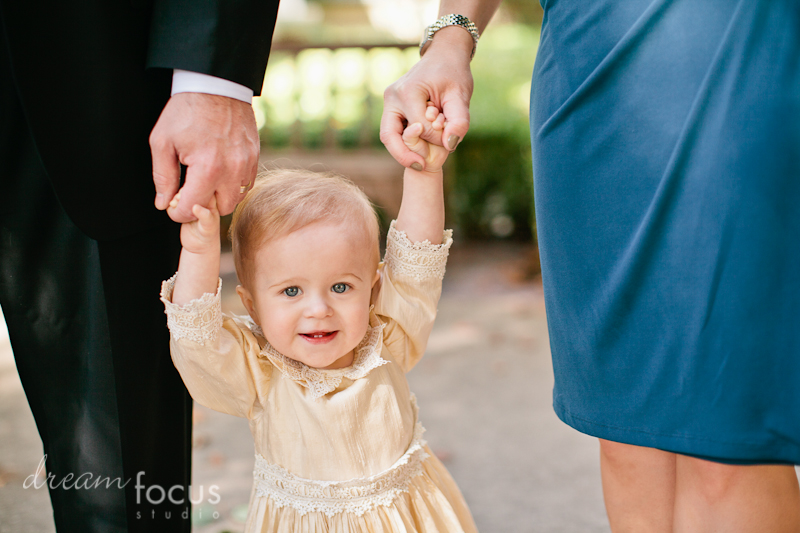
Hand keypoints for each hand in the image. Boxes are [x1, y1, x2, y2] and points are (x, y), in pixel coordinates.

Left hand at [150, 93, 258, 221]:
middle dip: (201, 206)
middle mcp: (232, 170)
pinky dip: (232, 185)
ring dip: (218, 196)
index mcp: (208, 168)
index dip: (177, 212)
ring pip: (235, 199)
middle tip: (189, 191)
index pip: (192, 209)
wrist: (215, 86)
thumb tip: (163, 203)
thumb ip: (163, 177)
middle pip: (218, 211)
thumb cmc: (186, 111)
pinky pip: (246, 184)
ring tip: (204, 181)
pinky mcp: (254, 158)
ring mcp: (246, 165)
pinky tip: (219, 171)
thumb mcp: (163, 142)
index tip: (172, 203)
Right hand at [169, 194, 219, 254]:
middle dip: (182, 192)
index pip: (203, 187)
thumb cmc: (208, 235)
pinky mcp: (181, 209)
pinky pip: (173, 202)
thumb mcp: (208, 227)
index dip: (193, 188)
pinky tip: (173, 209)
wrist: (198, 245)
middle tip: (177, 199)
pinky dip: (171, 205)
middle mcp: (201, 199)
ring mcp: (190, 204)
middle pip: (189, 188)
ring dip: (175, 198)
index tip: (186, 196)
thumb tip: (196, 206)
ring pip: (180, 194)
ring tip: (174, 205)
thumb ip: (205, 216)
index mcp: (211, 200)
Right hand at [381, 27, 473, 170]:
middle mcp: (392, 96)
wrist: (444, 55)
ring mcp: (389, 101)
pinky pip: (393, 130)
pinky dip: (403, 142)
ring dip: (401, 151)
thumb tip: (450, 144)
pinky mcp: (392, 106)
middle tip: (421, 167)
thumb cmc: (454, 73)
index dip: (436, 138)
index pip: (420, 128)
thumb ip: (459, 120)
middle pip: (389, 135)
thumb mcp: (461, 95)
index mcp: (408, 92)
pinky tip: (417, 151)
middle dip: (403, 155)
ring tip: (418, 163)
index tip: (450, 138)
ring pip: (388, 135)